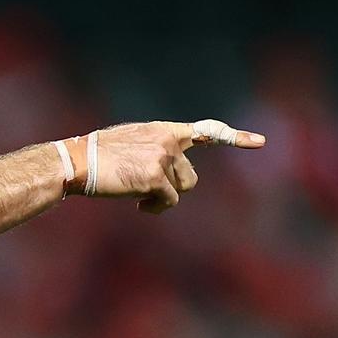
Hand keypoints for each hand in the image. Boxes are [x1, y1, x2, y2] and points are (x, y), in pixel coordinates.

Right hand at [65, 119, 264, 213]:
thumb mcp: (130, 142)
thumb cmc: (96, 155)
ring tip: (136, 194)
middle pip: (191, 175)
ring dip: (163, 196)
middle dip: (173, 186)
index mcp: (163, 130)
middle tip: (145, 189)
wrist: (77, 161)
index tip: (260, 142)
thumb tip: (165, 170)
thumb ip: (153, 148)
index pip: (206, 131)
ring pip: (182, 189)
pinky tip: (137, 204)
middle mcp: (168, 141)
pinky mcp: (155, 177)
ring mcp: (163, 158)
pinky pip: (169, 201)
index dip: (235, 137)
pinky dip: (155, 207)